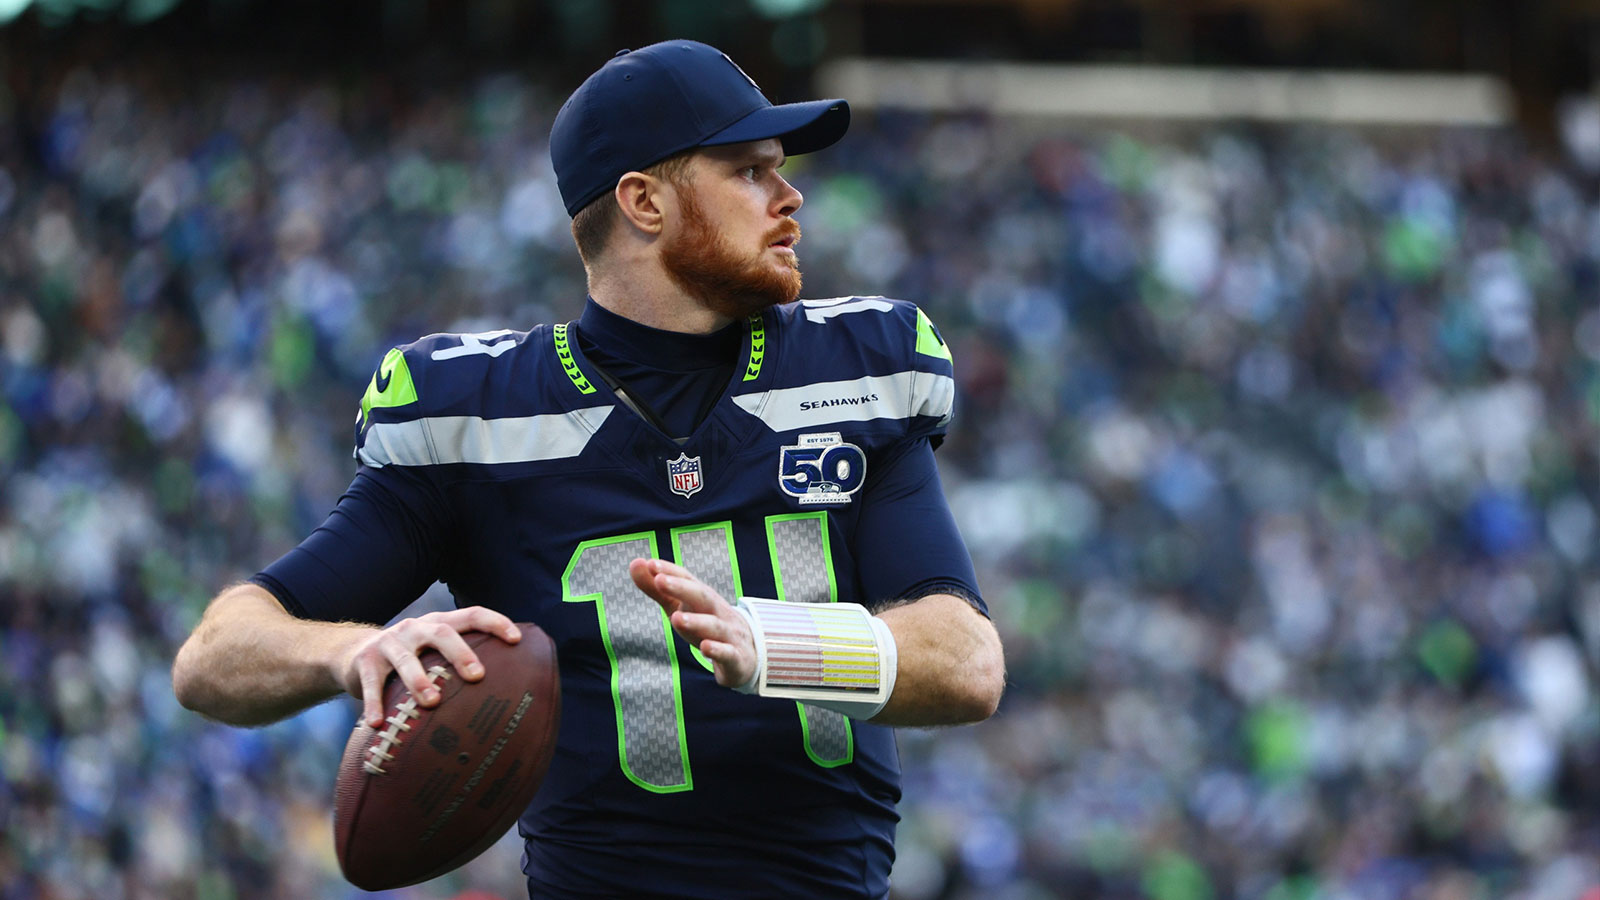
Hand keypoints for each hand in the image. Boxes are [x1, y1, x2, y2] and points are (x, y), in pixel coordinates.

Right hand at [336, 608, 521, 727]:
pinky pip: (371, 684)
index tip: (516, 639)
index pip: (471, 615)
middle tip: (478, 675)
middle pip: (441, 633)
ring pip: (405, 659)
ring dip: (419, 680)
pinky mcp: (364, 662)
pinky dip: (374, 704)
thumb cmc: (411, 659)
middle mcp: (414, 629)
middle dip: (460, 653)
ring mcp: (388, 643)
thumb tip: (508, 693)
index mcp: (437, 624)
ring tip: (431, 702)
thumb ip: (460, 663)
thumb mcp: (433, 653)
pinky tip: (377, 724)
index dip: (495, 622)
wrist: (353, 654)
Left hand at [629, 558, 756, 689]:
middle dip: (682, 588)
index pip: (688, 580)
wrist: (747, 654)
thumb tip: (635, 563)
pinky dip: (717, 650)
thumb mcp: (680, 608)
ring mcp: (729, 634)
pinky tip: (705, 648)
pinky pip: (728, 653)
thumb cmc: (706, 626)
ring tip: (676, 618)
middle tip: (660, 580)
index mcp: (702, 598)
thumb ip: (658, 590)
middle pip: (702, 597)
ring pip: (714, 626)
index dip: (671, 571)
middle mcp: (717, 612)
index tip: (650, 563)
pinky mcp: (736, 658)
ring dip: (696, 621)